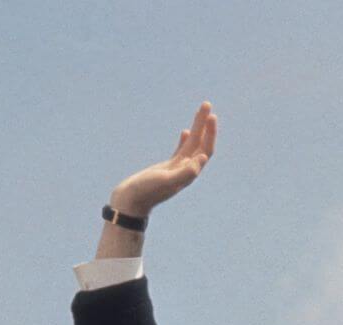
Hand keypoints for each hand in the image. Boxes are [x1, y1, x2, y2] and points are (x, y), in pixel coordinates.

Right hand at [108, 101, 218, 216]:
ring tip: (202, 111)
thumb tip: (202, 159)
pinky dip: (186, 140)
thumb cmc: (146, 192)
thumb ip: (184, 172)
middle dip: (205, 125)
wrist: (131, 202)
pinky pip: (181, 151)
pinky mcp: (167, 168)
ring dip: (197, 127)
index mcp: (189, 173)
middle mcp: (186, 171)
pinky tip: (186, 131)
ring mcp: (177, 169)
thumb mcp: (166, 181)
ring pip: (191, 145)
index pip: (205, 150)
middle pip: (201, 144)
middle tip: (207, 104)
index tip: (211, 116)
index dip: (210, 133)